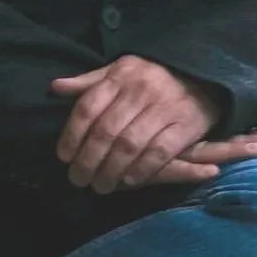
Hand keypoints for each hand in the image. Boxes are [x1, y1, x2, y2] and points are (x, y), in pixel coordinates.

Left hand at [50, 57, 256, 193]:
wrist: (202, 74)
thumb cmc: (151, 77)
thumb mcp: (120, 71)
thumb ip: (89, 83)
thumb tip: (55, 88)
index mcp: (119, 76)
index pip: (88, 108)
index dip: (72, 135)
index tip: (63, 157)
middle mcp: (140, 91)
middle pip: (106, 131)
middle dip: (88, 160)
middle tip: (78, 180)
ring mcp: (164, 107)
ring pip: (130, 145)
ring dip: (112, 170)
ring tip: (101, 186)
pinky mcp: (186, 125)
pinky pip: (159, 152)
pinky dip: (142, 169)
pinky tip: (129, 180)